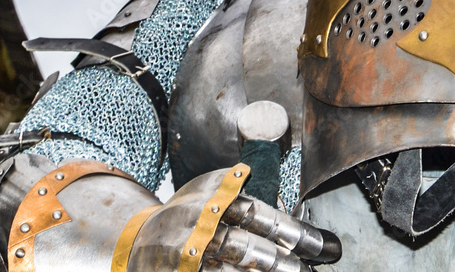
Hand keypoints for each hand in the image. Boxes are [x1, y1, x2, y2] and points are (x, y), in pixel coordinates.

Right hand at [126, 165, 339, 270]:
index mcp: (214, 191)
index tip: (319, 246)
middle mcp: (198, 219)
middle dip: (279, 263)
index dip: (291, 231)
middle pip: (245, 246)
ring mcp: (185, 250)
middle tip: (303, 271)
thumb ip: (245, 201)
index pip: (260, 213)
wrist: (136, 237)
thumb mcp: (214, 192)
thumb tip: (292, 224)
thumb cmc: (189, 214)